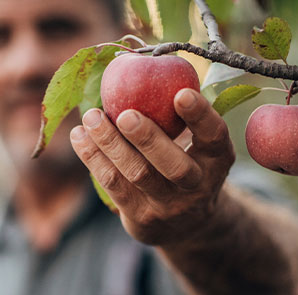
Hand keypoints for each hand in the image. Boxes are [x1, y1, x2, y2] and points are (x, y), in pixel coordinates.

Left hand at [70, 88, 234, 247]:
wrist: (185, 225)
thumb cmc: (186, 163)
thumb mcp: (197, 144)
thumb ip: (178, 116)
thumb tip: (142, 66)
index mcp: (217, 159)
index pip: (214, 137)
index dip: (200, 116)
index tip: (181, 93)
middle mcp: (198, 186)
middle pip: (174, 166)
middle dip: (148, 139)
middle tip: (125, 114)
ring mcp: (169, 206)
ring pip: (136, 175)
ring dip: (109, 144)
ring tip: (90, 117)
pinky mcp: (141, 218)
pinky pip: (113, 185)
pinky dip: (93, 158)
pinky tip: (80, 136)